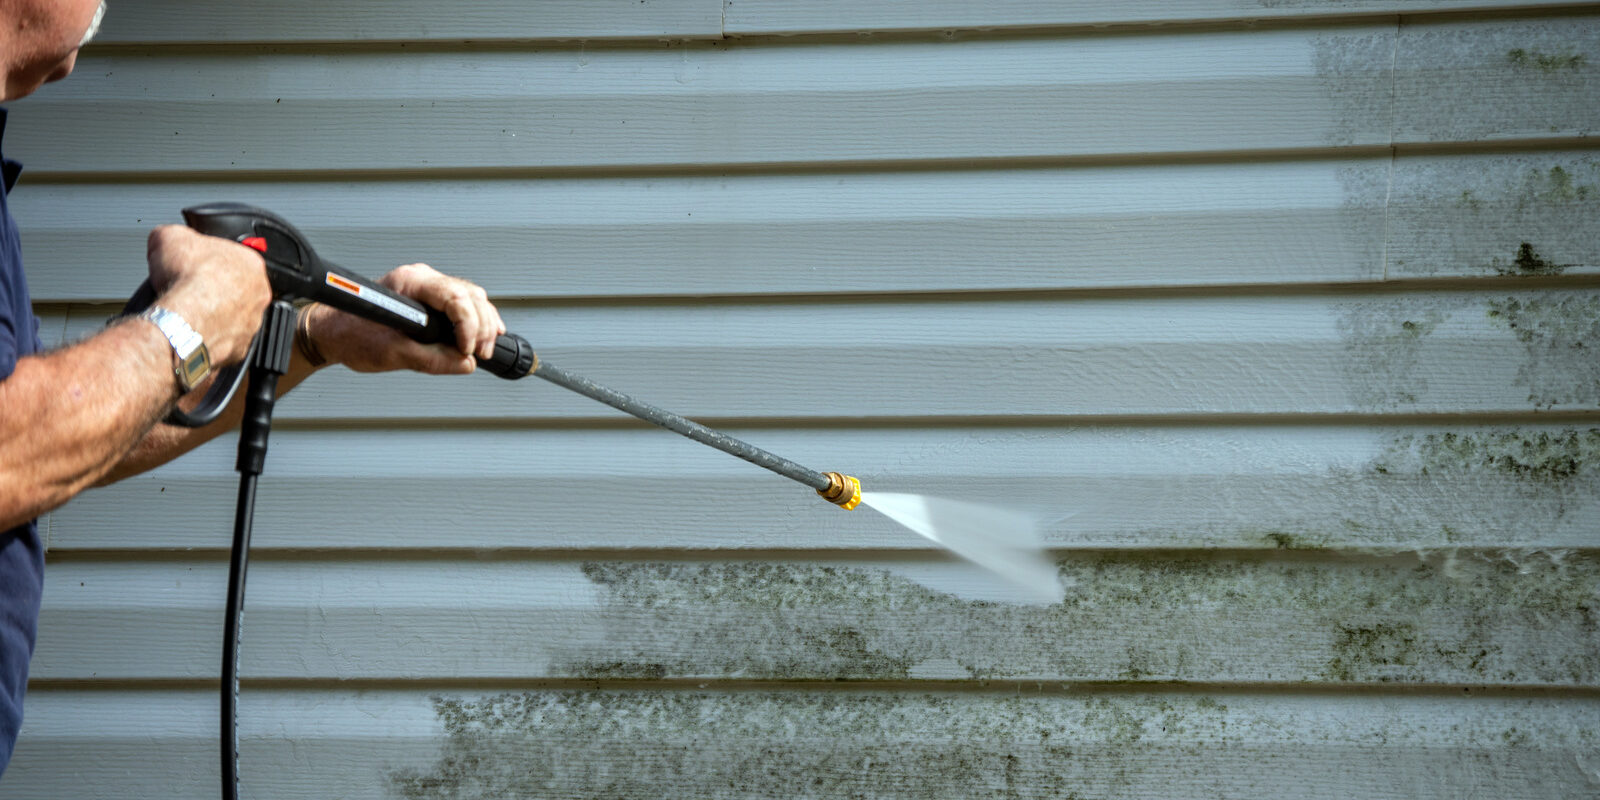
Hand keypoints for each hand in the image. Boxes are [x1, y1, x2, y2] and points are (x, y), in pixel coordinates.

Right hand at [145, 226, 270, 365]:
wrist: (182, 322)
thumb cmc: (185, 281)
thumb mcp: (169, 236)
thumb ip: (175, 234)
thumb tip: (167, 238)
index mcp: (251, 263)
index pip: (233, 257)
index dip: (209, 260)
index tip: (195, 265)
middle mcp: (259, 295)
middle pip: (235, 289)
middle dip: (214, 288)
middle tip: (191, 288)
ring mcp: (252, 324)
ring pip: (232, 317)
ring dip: (214, 315)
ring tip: (189, 312)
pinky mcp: (240, 350)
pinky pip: (224, 342)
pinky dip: (209, 337)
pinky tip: (192, 331)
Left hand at [303, 263, 506, 373]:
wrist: (331, 333)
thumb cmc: (350, 334)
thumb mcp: (392, 354)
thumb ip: (432, 360)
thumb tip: (464, 364)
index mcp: (410, 283)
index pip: (456, 298)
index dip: (470, 327)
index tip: (468, 351)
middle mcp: (422, 279)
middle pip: (471, 296)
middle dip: (483, 327)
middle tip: (480, 354)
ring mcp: (427, 287)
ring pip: (472, 299)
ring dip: (484, 325)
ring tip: (483, 350)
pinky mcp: (429, 299)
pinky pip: (464, 304)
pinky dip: (477, 321)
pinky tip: (484, 336)